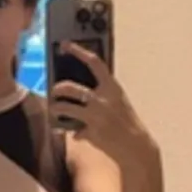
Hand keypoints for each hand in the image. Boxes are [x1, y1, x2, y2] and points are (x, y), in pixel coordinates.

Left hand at [49, 41, 156, 163]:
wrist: (136, 146)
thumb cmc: (125, 120)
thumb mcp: (118, 100)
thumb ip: (102, 90)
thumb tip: (77, 86)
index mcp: (112, 87)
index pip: (94, 63)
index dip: (78, 51)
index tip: (65, 44)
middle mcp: (103, 100)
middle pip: (70, 87)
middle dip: (58, 88)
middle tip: (55, 91)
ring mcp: (96, 116)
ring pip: (64, 107)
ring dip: (56, 108)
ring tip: (55, 109)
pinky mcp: (91, 133)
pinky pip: (72, 130)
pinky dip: (72, 132)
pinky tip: (74, 133)